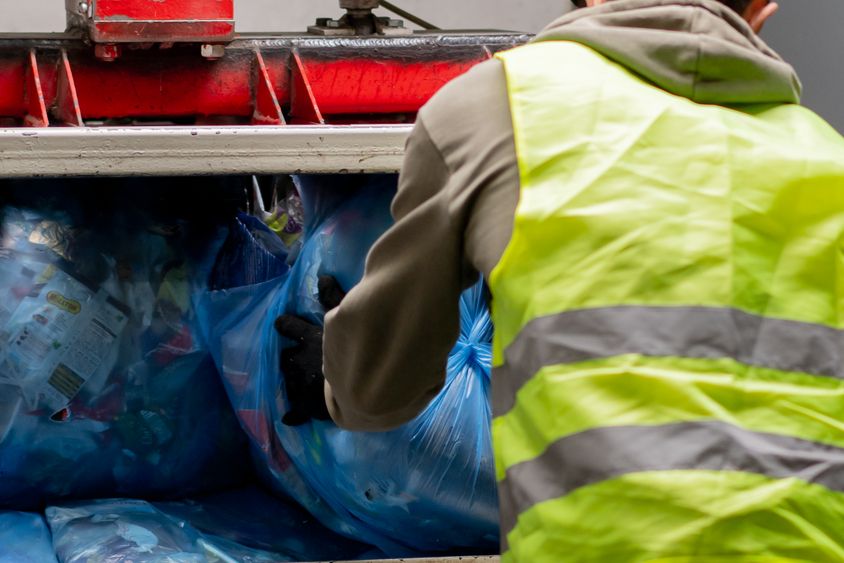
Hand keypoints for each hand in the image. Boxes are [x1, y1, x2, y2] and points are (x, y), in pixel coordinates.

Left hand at [275, 276, 345, 425]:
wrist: (359, 386)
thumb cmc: (356, 347)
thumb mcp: (346, 316)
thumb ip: (333, 297)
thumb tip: (323, 276)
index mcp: (306, 339)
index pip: (288, 327)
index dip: (285, 325)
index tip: (281, 324)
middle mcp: (297, 361)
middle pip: (285, 357)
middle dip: (290, 357)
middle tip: (300, 359)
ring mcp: (299, 385)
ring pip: (289, 382)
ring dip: (294, 381)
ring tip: (305, 383)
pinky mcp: (304, 407)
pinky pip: (295, 413)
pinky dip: (293, 415)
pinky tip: (290, 417)